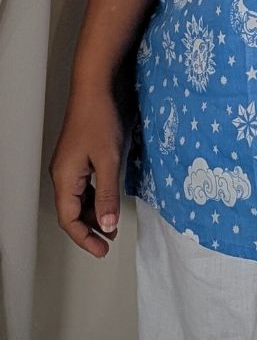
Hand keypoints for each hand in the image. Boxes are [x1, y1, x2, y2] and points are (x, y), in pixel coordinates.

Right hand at [48, 88, 126, 257]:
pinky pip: (83, 186)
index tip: (102, 250)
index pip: (69, 220)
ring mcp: (69, 166)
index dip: (85, 239)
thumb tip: (108, 226)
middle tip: (109, 241)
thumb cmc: (100, 120)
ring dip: (93, 214)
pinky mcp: (77, 157)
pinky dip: (95, 198)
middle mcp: (62, 175)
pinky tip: (108, 201)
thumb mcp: (108, 160)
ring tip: (111, 226)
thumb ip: (107, 194)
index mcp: (64, 179)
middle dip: (89, 229)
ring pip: (78, 200)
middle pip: (71, 212)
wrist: (94, 89)